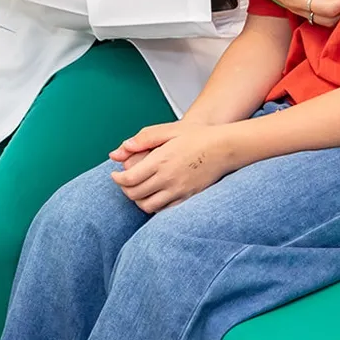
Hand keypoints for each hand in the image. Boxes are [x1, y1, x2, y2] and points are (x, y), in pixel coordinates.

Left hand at [110, 123, 230, 212]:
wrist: (225, 148)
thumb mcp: (169, 130)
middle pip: (135, 194)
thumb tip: (122, 148)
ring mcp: (178, 191)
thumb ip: (144, 138)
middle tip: (123, 181)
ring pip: (148, 206)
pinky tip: (154, 195)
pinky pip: (164, 210)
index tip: (115, 175)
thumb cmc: (198, 136)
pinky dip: (154, 205)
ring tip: (138, 189)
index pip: (129, 179)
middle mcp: (168, 179)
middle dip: (125, 189)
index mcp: (161, 161)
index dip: (117, 179)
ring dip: (138, 199)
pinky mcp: (187, 198)